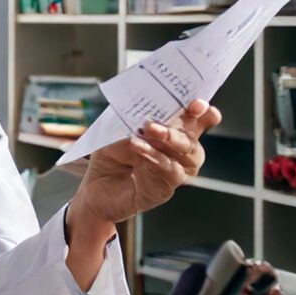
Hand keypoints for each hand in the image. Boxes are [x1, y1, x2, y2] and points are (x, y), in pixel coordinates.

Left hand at [71, 99, 222, 226]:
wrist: (93, 187)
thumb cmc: (110, 157)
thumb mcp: (118, 132)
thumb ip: (136, 121)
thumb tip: (148, 112)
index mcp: (171, 134)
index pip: (196, 121)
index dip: (202, 112)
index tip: (197, 105)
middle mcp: (178, 154)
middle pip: (193, 139)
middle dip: (179, 128)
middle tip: (155, 122)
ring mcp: (175, 172)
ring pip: (188, 156)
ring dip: (169, 140)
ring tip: (148, 130)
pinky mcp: (165, 189)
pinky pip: (170, 172)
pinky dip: (155, 157)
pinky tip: (138, 148)